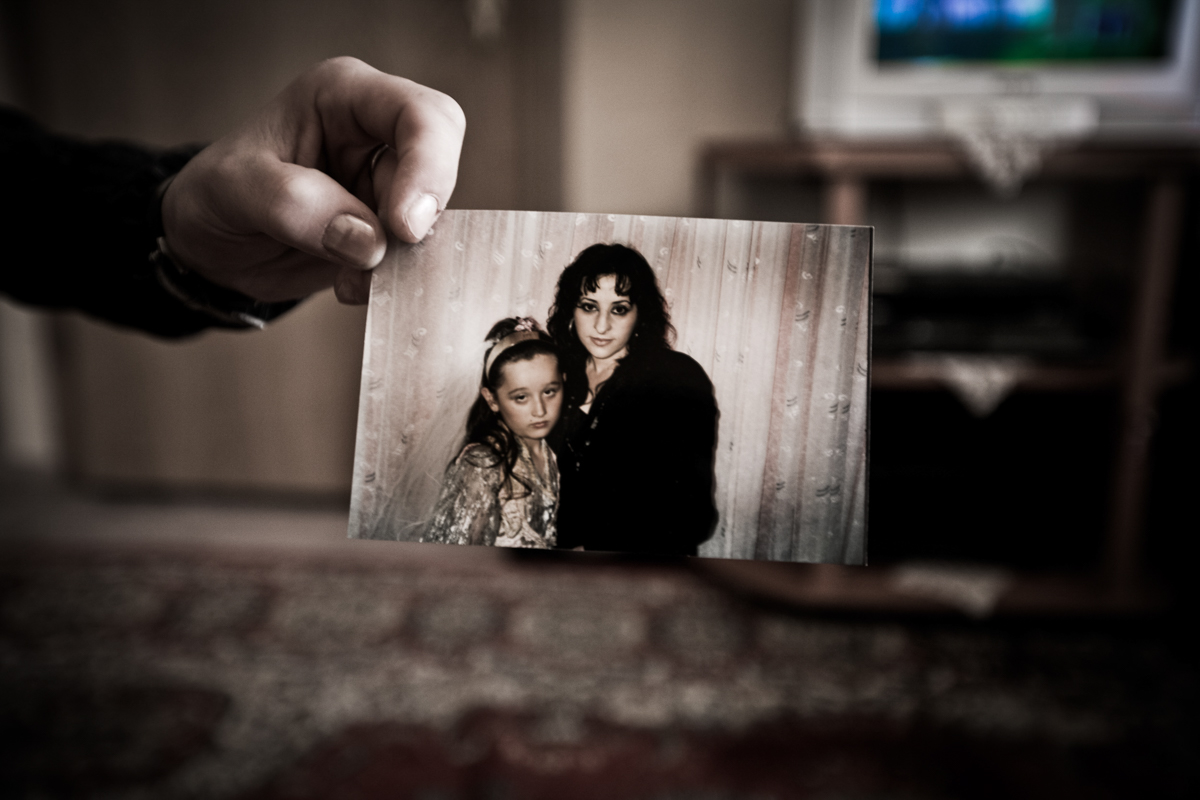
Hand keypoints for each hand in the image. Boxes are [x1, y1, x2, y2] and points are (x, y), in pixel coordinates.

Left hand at [161, 57, 464, 304]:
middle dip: (412, 221)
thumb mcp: (235, 190)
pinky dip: (391, 278)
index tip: (404, 227)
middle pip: (437, 170)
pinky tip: (349, 284)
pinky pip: (416, 256)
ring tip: (348, 277)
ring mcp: (386, 182)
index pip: (422, 116)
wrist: (208, 244)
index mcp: (344, 96)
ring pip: (431, 220)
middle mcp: (376, 133)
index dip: (428, 169)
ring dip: (398, 259)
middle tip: (374, 257)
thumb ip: (295, 205)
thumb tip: (369, 241)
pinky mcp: (386, 228)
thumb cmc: (216, 196)